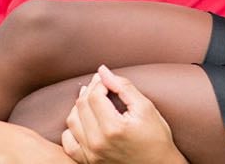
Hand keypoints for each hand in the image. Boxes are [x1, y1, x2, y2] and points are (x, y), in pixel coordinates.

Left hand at [61, 67, 185, 163]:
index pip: (94, 96)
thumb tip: (103, 71)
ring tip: (92, 100)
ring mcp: (91, 154)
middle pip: (81, 106)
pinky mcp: (88, 162)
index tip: (107, 80)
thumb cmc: (156, 137)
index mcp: (114, 128)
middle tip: (100, 85)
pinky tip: (84, 121)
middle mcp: (98, 142)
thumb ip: (123, 87)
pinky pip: (68, 142)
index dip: (99, 83)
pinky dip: (72, 129)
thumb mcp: (145, 107)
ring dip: (79, 107)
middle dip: (90, 90)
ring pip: (72, 122)